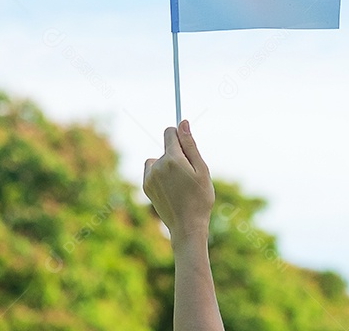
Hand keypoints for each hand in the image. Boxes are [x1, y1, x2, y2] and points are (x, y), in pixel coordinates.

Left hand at [143, 120, 214, 239]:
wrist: (187, 226)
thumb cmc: (200, 197)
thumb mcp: (201, 169)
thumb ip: (190, 144)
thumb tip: (182, 123)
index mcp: (172, 159)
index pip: (170, 133)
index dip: (180, 135)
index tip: (187, 144)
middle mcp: (157, 165)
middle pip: (167, 148)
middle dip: (178, 154)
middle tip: (190, 175)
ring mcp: (149, 177)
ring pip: (159, 159)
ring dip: (167, 164)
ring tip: (180, 183)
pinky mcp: (146, 186)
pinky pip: (152, 170)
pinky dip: (160, 174)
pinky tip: (171, 188)